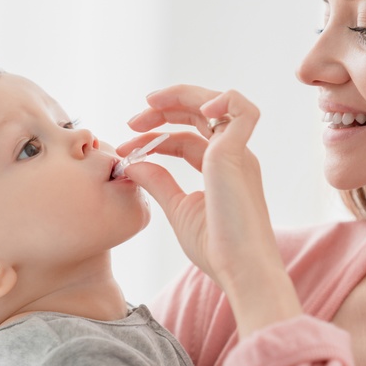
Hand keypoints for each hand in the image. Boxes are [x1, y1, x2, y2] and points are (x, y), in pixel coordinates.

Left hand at [120, 85, 301, 336]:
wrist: (240, 269)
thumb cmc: (216, 248)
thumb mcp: (179, 209)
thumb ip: (158, 183)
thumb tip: (133, 164)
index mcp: (221, 168)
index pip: (186, 138)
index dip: (154, 138)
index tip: (125, 149)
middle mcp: (233, 155)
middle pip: (200, 113)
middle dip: (163, 109)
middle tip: (132, 121)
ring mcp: (239, 152)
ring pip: (218, 102)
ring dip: (183, 95)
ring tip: (151, 104)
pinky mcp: (238, 154)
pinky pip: (241, 108)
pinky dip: (220, 99)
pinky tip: (194, 110)